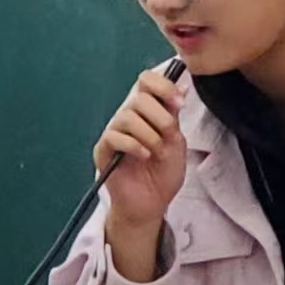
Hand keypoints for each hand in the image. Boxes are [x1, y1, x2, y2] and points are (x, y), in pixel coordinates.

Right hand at [94, 69, 187, 231]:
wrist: (152, 203)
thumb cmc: (163, 173)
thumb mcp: (176, 140)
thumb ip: (174, 115)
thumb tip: (181, 87)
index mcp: (147, 111)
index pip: (147, 81)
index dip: (163, 86)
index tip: (179, 104)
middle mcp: (128, 117)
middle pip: (138, 97)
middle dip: (160, 117)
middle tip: (169, 137)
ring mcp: (114, 132)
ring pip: (127, 116)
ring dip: (149, 135)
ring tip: (156, 152)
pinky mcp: (103, 150)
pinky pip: (114, 137)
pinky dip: (134, 145)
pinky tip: (144, 157)